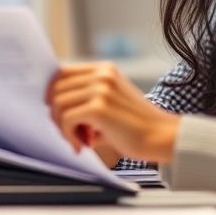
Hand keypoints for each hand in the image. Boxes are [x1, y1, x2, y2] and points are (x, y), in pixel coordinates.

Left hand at [46, 62, 179, 162]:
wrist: (163, 137)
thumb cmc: (136, 126)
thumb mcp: (112, 101)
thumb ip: (86, 99)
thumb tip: (52, 107)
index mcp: (104, 69)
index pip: (61, 73)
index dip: (53, 94)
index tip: (58, 114)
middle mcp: (102, 74)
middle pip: (55, 88)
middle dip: (56, 114)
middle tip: (70, 132)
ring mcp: (100, 89)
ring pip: (57, 104)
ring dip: (62, 126)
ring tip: (79, 140)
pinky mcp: (99, 108)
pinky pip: (66, 119)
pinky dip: (69, 135)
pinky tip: (83, 145)